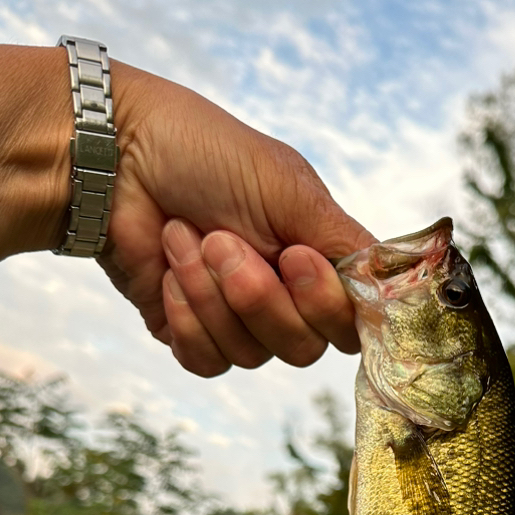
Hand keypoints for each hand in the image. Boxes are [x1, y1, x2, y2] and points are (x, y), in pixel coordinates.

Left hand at [105, 62, 371, 375]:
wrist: (116, 157)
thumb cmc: (206, 155)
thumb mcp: (292, 190)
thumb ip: (348, 244)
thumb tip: (399, 287)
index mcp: (319, 260)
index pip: (353, 322)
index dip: (327, 305)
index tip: (295, 258)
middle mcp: (286, 296)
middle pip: (304, 349)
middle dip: (259, 297)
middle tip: (222, 239)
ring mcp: (239, 319)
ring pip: (253, 354)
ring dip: (214, 295)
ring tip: (186, 237)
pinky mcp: (191, 334)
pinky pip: (208, 360)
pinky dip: (188, 318)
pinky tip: (169, 271)